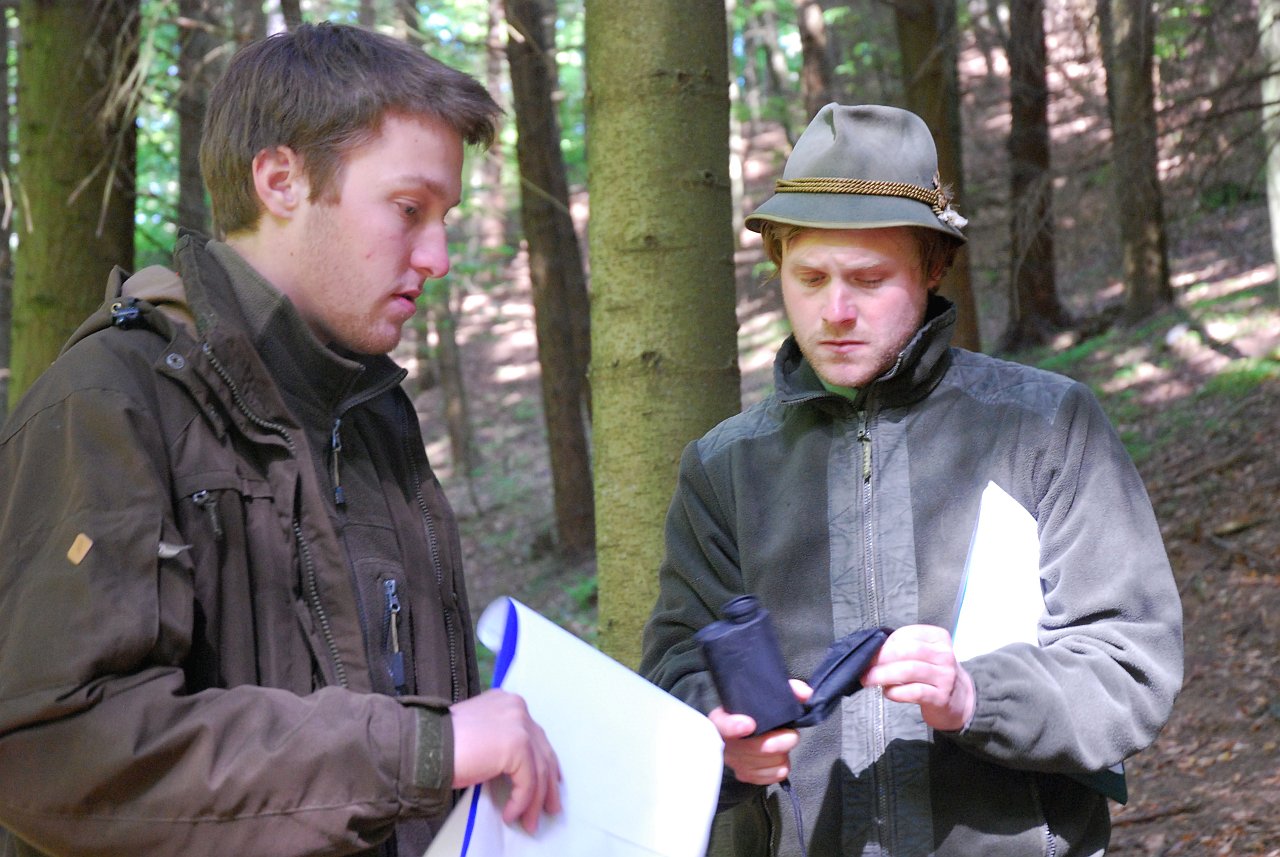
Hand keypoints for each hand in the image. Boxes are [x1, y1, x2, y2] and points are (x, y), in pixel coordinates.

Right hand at [450, 689, 561, 832]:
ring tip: (529, 821)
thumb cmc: (442, 745)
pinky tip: (510, 814)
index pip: (535, 736)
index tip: (549, 782)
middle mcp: (516, 708)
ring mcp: (518, 724)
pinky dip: (521, 801)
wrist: (425, 746)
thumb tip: (516, 770)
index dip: (544, 762)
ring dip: (535, 801)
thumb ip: (500, 742)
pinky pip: (527, 781)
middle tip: (547, 806)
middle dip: (547, 784)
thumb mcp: (480, 737)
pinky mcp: (517, 744)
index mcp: (506, 703)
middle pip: (543, 751)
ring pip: (539, 769)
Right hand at [707, 680, 811, 784]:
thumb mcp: (765, 696)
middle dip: (779, 742)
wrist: (744, 731)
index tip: (750, 724)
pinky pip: (773, 776)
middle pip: (753, 748)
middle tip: (792, 734)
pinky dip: (782, 766)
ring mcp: (735, 762)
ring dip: (783, 753)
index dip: (734, 726)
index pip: (723, 725)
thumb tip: (805, 693)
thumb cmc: (754, 712)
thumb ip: (786, 689)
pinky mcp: (747, 776)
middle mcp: (725, 744)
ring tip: (783, 742)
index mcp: (722, 719)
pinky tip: (780, 756)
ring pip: (768, 763)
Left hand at [860, 624, 974, 731]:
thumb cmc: (934, 673)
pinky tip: (887, 692)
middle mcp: (944, 655)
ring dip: (883, 675)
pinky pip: (914, 692)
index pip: (907, 634)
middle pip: (907, 651)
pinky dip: (896, 692)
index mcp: (938, 638)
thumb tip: (873, 650)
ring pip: (908, 671)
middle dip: (881, 658)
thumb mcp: (926, 654)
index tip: (871, 650)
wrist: (960, 700)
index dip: (886, 643)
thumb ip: (904, 648)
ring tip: (868, 679)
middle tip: (865, 666)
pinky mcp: (940, 697)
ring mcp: (944, 676)